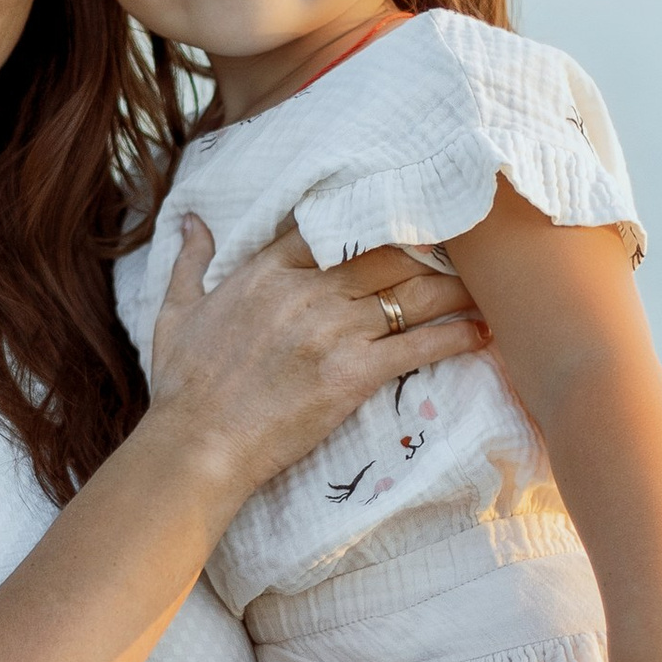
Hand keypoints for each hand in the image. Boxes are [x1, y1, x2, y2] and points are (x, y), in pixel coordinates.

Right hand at [145, 219, 487, 517]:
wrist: (198, 445)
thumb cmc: (184, 385)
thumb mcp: (175, 312)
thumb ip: (189, 261)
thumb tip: (192, 221)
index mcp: (266, 272)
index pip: (330, 226)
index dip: (371, 217)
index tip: (400, 216)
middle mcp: (307, 292)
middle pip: (384, 253)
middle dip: (427, 247)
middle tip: (462, 247)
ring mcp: (333, 331)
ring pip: (411, 294)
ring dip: (454, 287)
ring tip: (487, 284)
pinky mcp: (354, 374)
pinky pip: (420, 344)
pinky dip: (457, 335)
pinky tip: (482, 330)